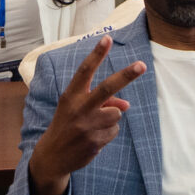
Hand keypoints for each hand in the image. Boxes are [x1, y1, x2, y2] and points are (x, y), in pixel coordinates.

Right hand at [27, 37, 146, 194]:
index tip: (107, 38)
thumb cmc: (68, 125)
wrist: (52, 156)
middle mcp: (79, 108)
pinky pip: (114, 130)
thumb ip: (101, 101)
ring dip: (110, 118)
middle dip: (126, 75)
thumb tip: (126, 105)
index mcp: (71, 96)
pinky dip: (108, 133)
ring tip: (93, 126)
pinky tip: (93, 138)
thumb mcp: (77, 109)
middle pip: (107, 88)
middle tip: (142, 65)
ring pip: (116, 113)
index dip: (97, 54)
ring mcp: (88, 126)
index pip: (84, 71)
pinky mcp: (95, 141)